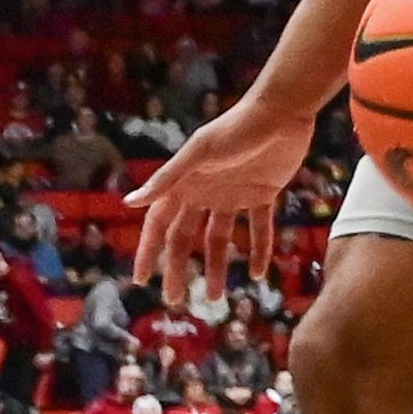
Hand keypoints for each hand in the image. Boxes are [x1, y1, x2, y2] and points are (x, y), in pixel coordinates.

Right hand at [126, 90, 313, 290]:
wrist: (283, 112)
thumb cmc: (236, 127)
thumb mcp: (200, 152)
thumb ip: (167, 178)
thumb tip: (129, 202)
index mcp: (185, 185)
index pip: (160, 226)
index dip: (149, 252)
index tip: (142, 281)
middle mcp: (206, 193)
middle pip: (187, 239)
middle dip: (179, 269)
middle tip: (176, 301)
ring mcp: (234, 195)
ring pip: (221, 239)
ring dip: (217, 267)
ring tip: (215, 298)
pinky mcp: (264, 194)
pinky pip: (259, 228)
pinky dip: (258, 250)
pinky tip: (257, 274)